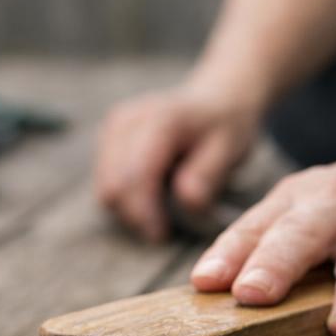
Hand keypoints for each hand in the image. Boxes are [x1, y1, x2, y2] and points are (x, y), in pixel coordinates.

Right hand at [93, 83, 261, 242]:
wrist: (217, 100)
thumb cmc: (225, 128)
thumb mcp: (230, 150)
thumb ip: (207, 175)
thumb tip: (187, 200)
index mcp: (160, 121)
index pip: (135, 176)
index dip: (144, 212)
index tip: (161, 235)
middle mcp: (129, 119)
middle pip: (112, 185)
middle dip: (134, 215)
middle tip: (161, 230)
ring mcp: (115, 125)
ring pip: (104, 186)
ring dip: (127, 207)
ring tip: (159, 210)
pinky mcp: (110, 135)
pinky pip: (105, 179)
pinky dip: (124, 195)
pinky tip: (151, 193)